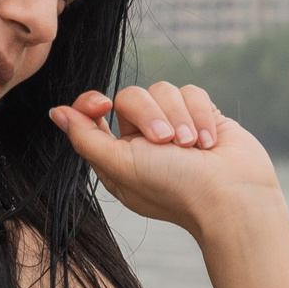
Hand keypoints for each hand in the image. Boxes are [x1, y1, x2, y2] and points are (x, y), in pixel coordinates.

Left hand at [50, 81, 284, 237]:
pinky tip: (210, 142)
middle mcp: (144, 140)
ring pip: (163, 90)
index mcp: (118, 155)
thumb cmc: (174, 189)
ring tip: (192, 146)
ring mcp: (176, 126)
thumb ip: (85, 137)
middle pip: (130, 96)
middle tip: (166, 142)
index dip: (92, 103)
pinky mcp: (204, 117)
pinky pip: (192, 92)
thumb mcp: (119, 166)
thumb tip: (56, 112)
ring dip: (179, 118)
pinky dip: (201, 115)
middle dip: (149, 115)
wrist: (232, 197)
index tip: (102, 105)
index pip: (94, 113)